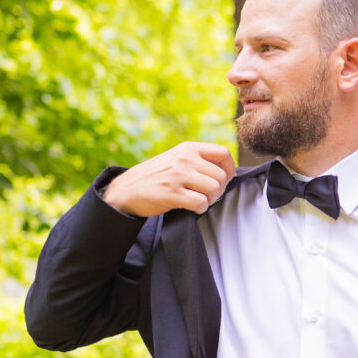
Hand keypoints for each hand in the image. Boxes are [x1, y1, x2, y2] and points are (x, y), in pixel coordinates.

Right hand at [102, 142, 235, 216]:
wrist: (127, 189)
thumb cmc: (157, 176)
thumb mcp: (176, 158)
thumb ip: (198, 160)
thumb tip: (227, 172)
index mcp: (188, 148)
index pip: (223, 152)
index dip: (230, 168)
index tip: (225, 179)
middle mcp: (185, 159)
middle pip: (221, 176)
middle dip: (219, 190)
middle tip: (207, 195)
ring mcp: (178, 176)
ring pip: (214, 189)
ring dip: (210, 200)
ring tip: (199, 201)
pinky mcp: (173, 194)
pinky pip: (201, 203)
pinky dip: (200, 209)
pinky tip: (191, 207)